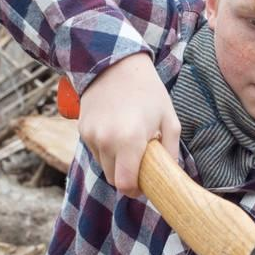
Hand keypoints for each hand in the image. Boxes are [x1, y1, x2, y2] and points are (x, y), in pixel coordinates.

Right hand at [77, 52, 180, 197]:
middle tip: (141, 166)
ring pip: (103, 166)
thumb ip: (171, 151)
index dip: (135, 191)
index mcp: (130, 140)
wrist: (115, 63)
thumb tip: (172, 176)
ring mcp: (91, 135)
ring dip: (116, 163)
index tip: (144, 185)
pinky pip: (95, 151)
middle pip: (113, 179)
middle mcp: (106, 140)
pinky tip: (117, 131)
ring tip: (129, 143)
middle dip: (127, 178)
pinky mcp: (82, 130)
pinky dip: (106, 150)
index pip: (125, 184)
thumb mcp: (169, 119)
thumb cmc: (148, 91)